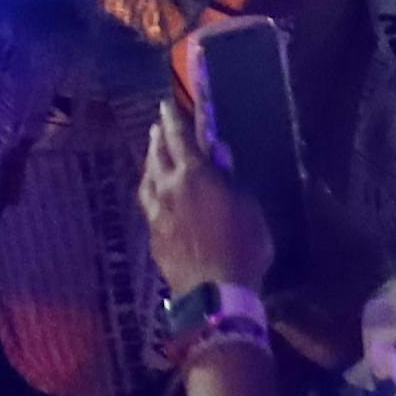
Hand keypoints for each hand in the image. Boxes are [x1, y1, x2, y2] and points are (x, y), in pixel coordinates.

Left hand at [132, 74, 277, 297]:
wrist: (213, 289)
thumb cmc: (242, 245)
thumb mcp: (248, 207)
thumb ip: (230, 180)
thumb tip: (218, 155)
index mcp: (194, 175)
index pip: (180, 138)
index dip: (174, 120)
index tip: (167, 105)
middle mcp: (168, 186)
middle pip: (159, 154)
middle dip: (159, 136)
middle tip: (159, 125)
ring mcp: (156, 209)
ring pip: (148, 176)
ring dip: (151, 160)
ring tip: (154, 152)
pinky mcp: (152, 230)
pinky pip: (147, 199)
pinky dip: (150, 186)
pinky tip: (153, 189)